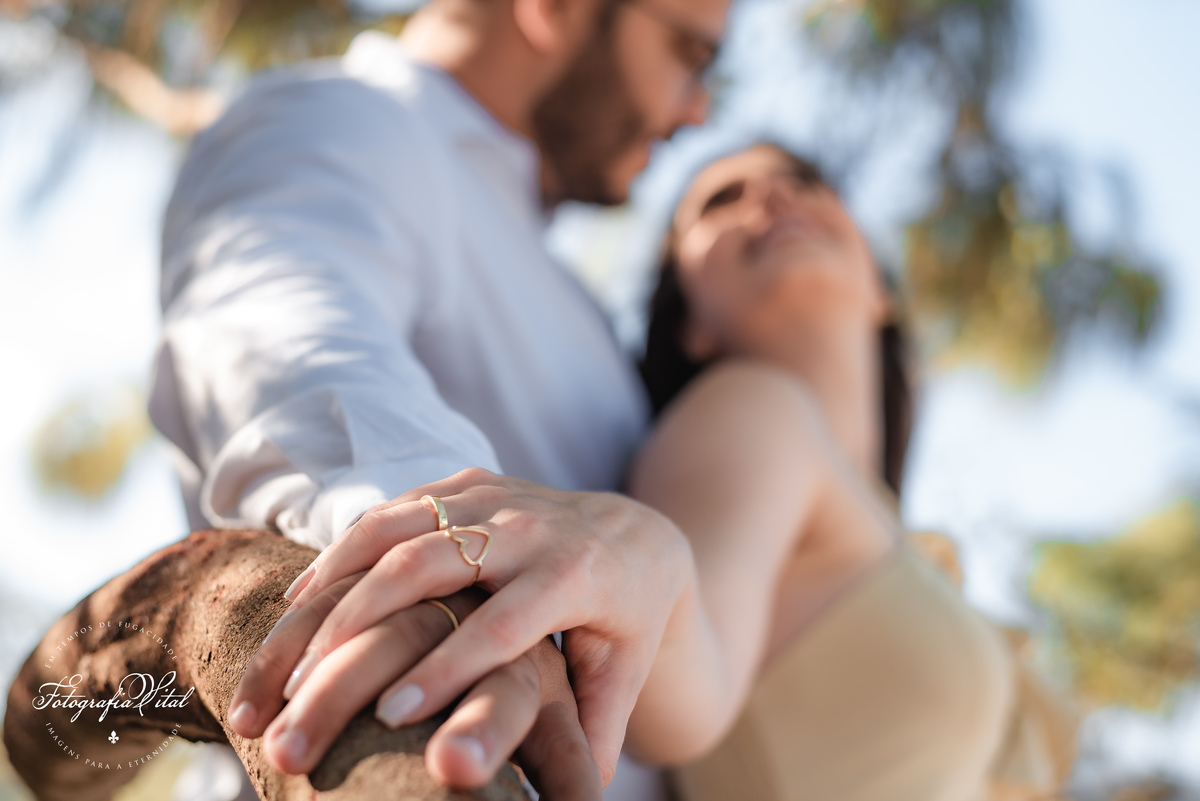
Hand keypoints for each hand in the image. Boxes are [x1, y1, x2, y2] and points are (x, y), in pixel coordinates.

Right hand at [260, 467, 692, 782]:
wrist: (637, 532)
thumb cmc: (626, 619)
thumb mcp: (624, 671)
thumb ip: (597, 729)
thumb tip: (581, 798)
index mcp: (575, 575)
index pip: (503, 624)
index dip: (448, 667)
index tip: (391, 715)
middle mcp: (531, 526)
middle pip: (434, 563)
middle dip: (365, 620)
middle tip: (311, 684)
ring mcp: (495, 496)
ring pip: (401, 526)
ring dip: (337, 580)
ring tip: (291, 643)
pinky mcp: (467, 483)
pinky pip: (395, 508)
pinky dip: (344, 549)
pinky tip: (302, 596)